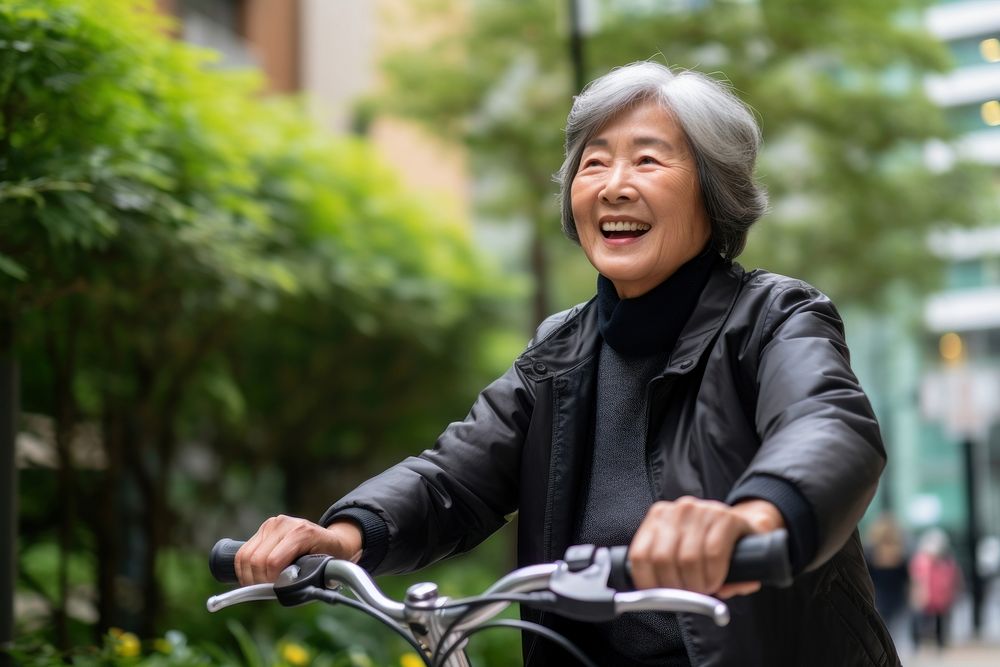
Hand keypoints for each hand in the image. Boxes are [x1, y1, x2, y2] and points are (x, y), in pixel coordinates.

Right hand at [235, 515, 362, 584]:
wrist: (334, 540)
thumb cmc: (330, 557)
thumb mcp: (324, 569)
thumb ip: (306, 580)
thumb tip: (284, 591)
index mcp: (302, 532)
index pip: (272, 562)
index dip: (270, 581)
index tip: (276, 590)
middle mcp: (285, 524)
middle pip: (255, 559)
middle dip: (257, 581)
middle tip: (266, 591)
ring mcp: (272, 524)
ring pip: (245, 556)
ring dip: (248, 576)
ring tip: (259, 586)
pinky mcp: (264, 528)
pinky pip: (244, 551)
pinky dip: (244, 568)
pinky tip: (254, 577)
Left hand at [628, 497, 783, 598]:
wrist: (744, 529)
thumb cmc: (709, 545)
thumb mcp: (687, 555)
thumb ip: (675, 574)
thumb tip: (672, 597)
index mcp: (659, 517)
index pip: (640, 554)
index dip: (647, 582)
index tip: (658, 597)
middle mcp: (677, 510)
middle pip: (662, 559)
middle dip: (674, 587)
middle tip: (686, 596)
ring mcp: (702, 511)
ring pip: (687, 559)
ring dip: (696, 584)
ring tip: (703, 589)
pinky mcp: (726, 518)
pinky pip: (714, 554)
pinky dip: (713, 576)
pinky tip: (715, 582)